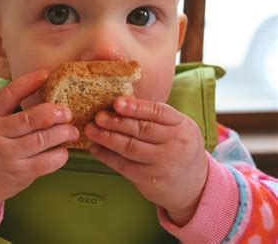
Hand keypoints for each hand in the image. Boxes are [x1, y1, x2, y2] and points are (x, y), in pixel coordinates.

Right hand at [0, 70, 78, 219]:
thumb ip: (10, 109)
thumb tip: (45, 88)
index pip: (8, 95)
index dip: (27, 82)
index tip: (45, 74)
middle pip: (31, 118)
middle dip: (55, 113)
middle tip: (67, 113)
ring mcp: (7, 156)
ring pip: (42, 139)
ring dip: (63, 133)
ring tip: (72, 131)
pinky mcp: (19, 174)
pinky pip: (46, 162)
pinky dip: (60, 154)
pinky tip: (63, 150)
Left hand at [84, 97, 207, 225]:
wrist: (195, 184)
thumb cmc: (178, 147)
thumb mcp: (177, 128)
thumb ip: (155, 117)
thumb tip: (118, 104)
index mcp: (181, 125)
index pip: (158, 112)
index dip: (136, 107)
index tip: (117, 102)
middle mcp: (174, 144)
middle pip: (142, 130)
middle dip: (116, 122)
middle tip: (97, 116)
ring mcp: (163, 163)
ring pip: (130, 148)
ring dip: (107, 138)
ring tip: (91, 130)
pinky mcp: (150, 180)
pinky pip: (124, 166)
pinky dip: (107, 156)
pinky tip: (95, 148)